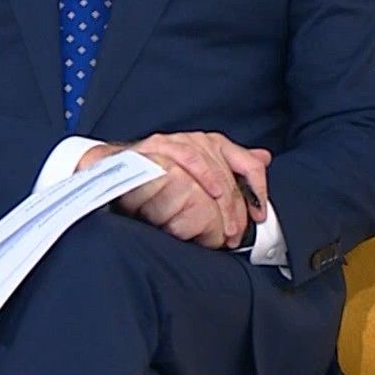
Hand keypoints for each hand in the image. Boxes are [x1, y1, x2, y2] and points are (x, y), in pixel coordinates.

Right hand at [92, 132, 270, 248]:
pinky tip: (195, 204)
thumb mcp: (198, 176)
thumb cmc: (155, 176)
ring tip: (217, 231)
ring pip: (202, 165)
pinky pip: (174, 165)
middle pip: (224, 171)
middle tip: (233, 234)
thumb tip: (263, 159)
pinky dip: (189, 183)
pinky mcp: (148, 152)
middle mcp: (190, 140)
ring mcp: (168, 144)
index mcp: (207, 143)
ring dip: (213, 203)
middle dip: (232, 207)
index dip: (256, 188)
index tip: (259, 215)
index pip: (243, 160)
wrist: (111, 170)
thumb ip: (230, 167)